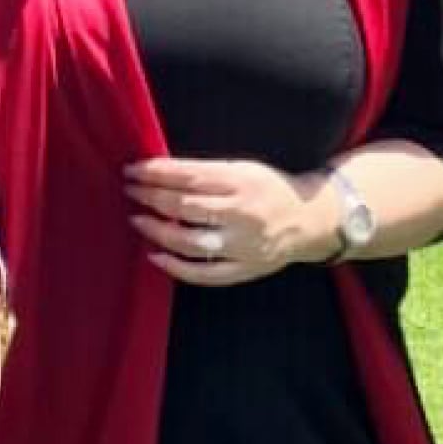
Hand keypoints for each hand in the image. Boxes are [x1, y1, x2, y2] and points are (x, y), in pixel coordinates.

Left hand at [122, 155, 332, 286]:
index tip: (133, 170)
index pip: (189, 176)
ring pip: (192, 242)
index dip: (156, 173)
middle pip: (186, 207)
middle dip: (151, 197)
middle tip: (131, 191)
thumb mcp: (243, 169)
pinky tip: (155, 256)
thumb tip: (159, 172)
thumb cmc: (269, 189)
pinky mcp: (245, 269)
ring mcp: (244, 245)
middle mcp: (243, 214)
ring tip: (138, 220)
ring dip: (159, 231)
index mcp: (242, 182)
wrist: (311, 220)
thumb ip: (206, 173)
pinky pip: (205, 274)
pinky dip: (176, 267)